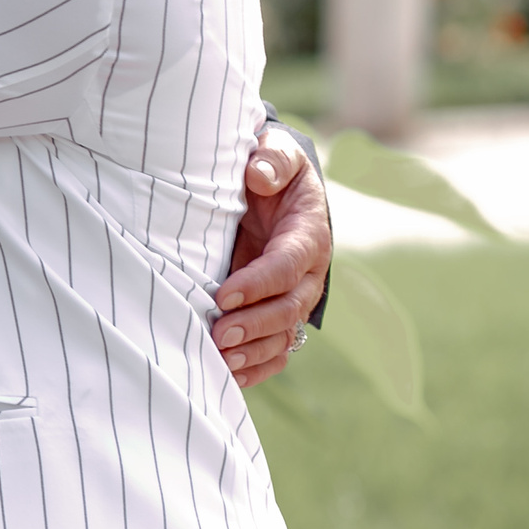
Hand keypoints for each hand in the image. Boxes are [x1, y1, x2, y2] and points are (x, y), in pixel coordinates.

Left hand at [211, 126, 331, 388]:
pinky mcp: (281, 311)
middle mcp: (309, 273)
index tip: (223, 294)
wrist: (275, 187)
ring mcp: (297, 296)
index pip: (287, 266)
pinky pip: (279, 348)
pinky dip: (258, 366)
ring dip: (254, 351)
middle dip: (254, 325)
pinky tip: (231, 375)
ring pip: (284, 334)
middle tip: (218, 334)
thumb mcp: (276, 152)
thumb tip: (258, 176)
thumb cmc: (272, 170)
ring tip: (220, 360)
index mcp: (308, 235)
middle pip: (288, 308)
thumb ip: (271, 159)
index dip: (259, 283)